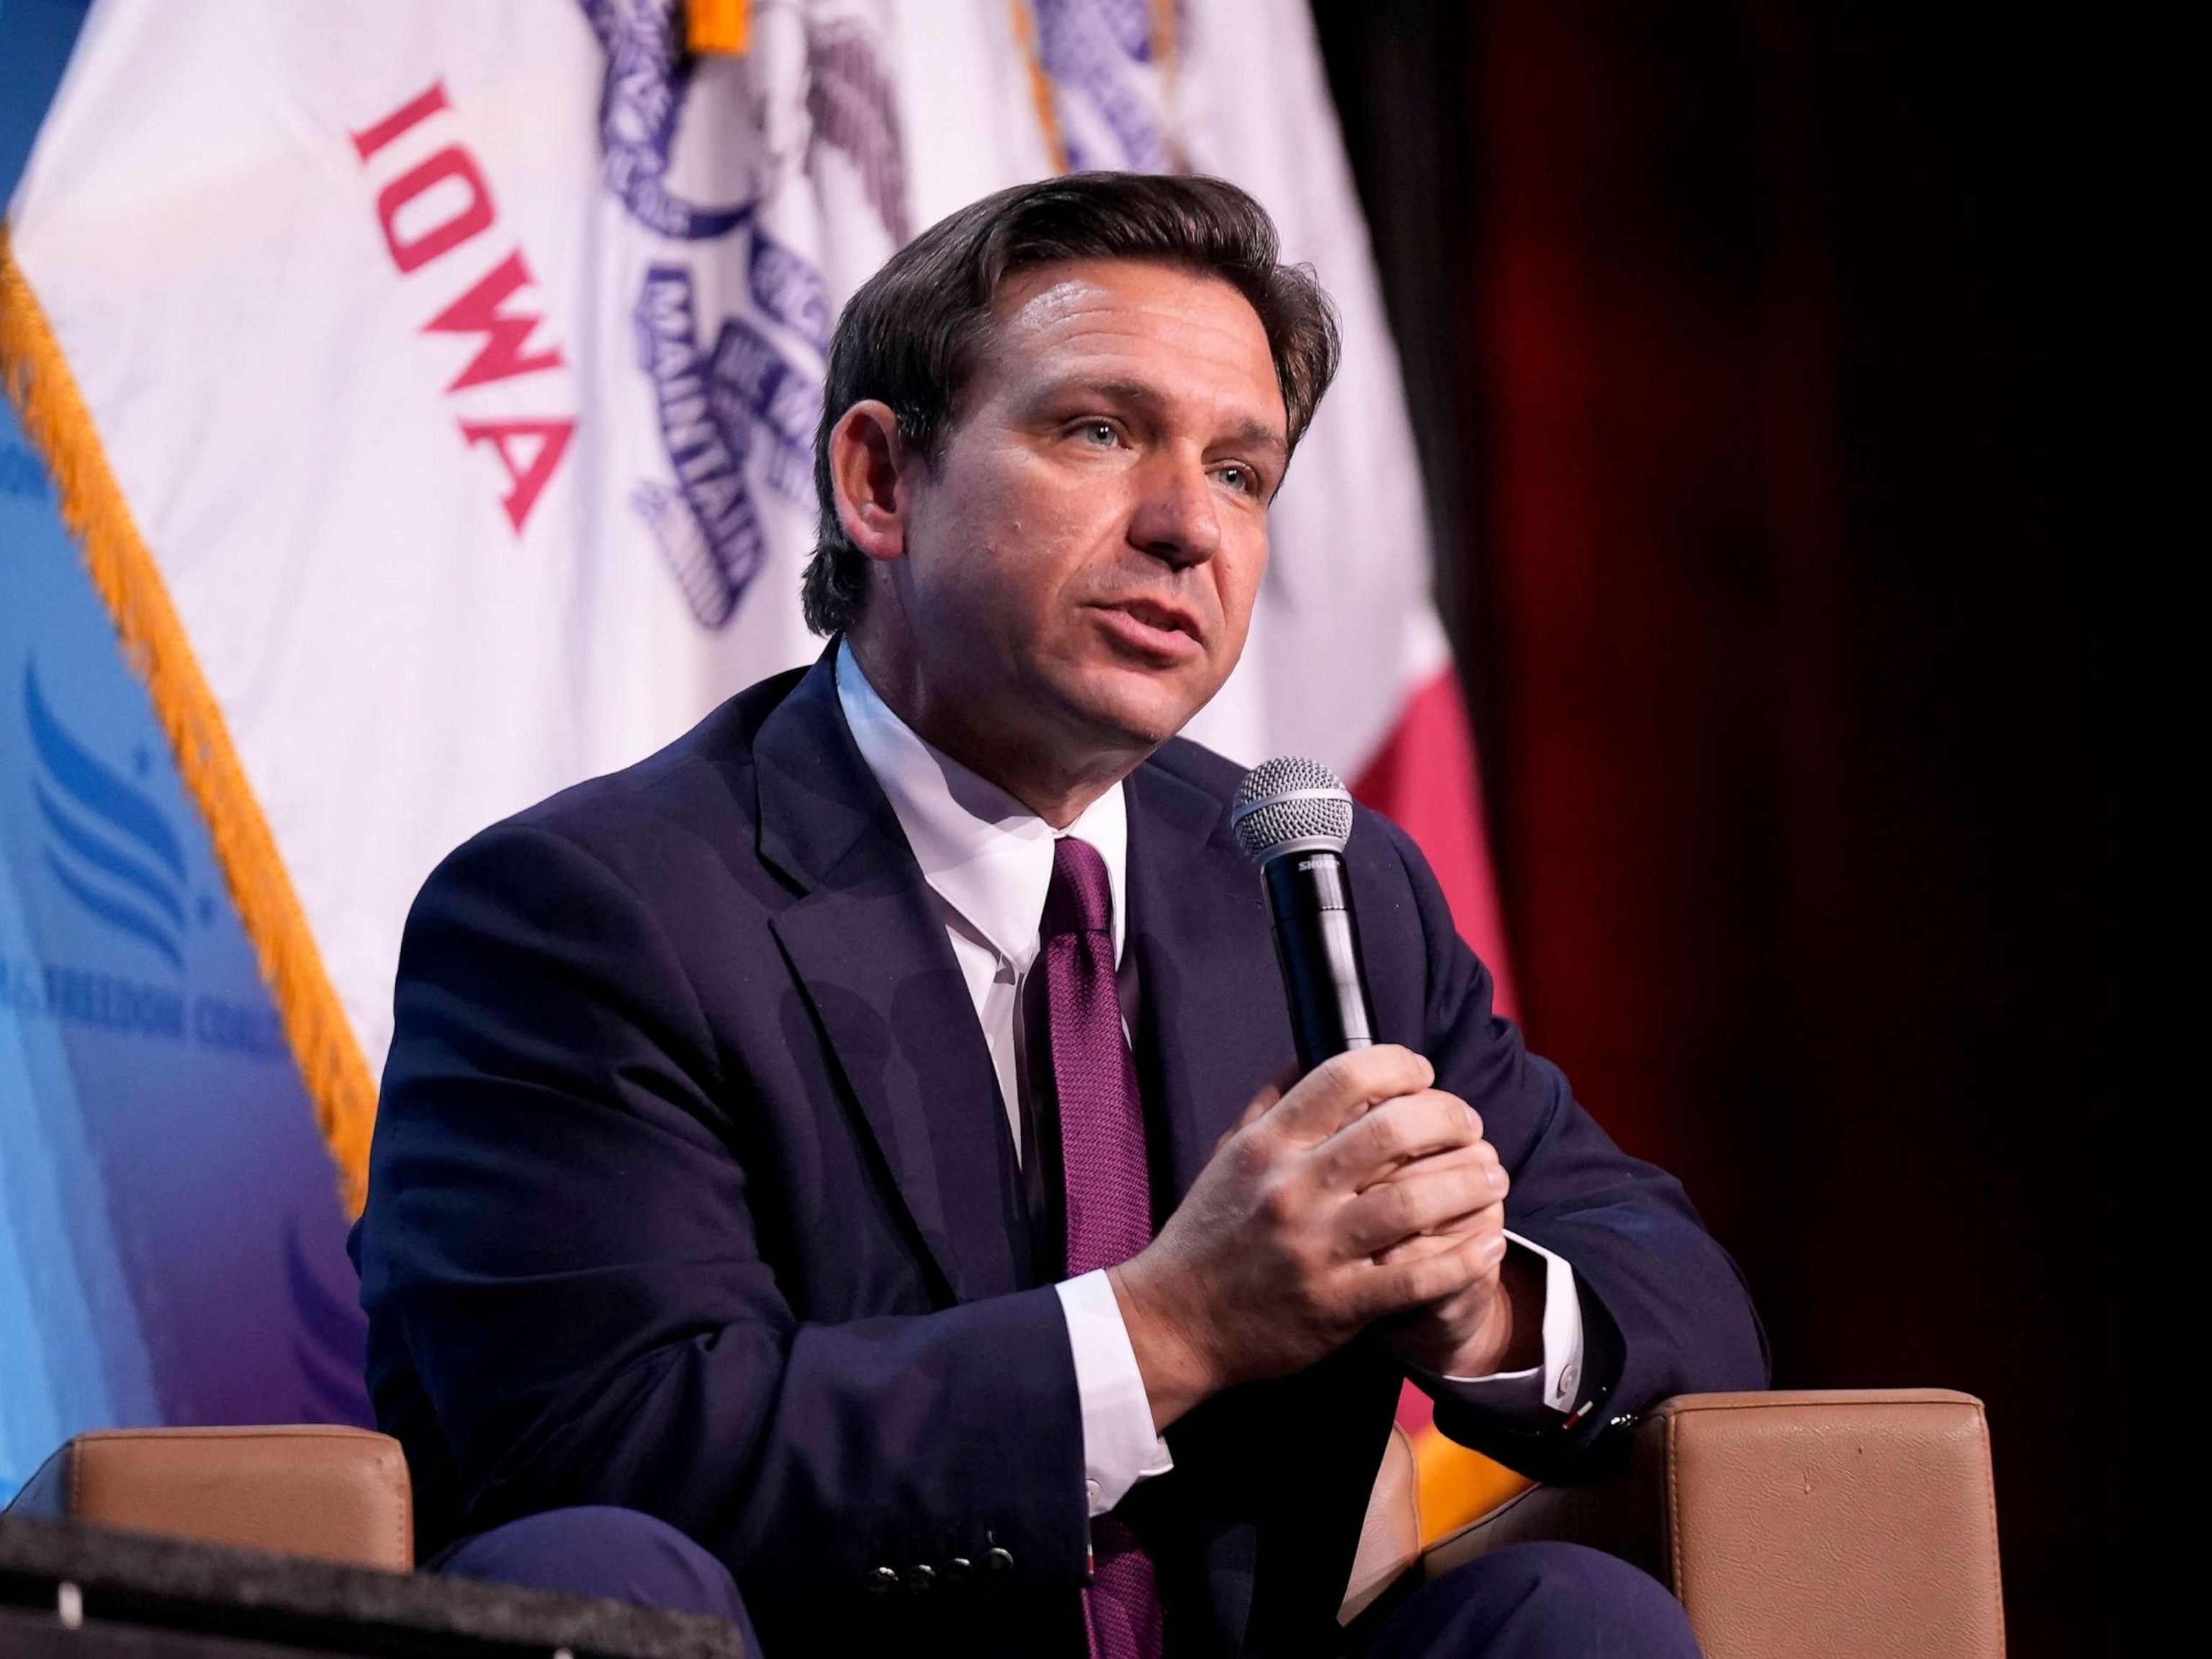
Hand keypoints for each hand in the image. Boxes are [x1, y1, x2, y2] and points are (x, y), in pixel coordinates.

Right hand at [1107, 1045, 1504, 1430]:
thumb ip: (1270, 1105)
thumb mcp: (1227, 1156)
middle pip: (1394, 1130)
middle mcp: (1292, 1189)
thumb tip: (1310, 1056)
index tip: (1424, 1075)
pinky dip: (1464, 1258)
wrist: (1174, 1323)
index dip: (1400, 1065)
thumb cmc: (1208, 1235)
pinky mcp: (1336, 1305)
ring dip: (1470, 1185)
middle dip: (1451, 1119)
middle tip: (1471, 1127)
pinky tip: (1488, 1243)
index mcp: (1267, 1146)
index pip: (1344, 1076)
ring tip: (1493, 1179)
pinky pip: (1417, 1278)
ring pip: (1415, 1202)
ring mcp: (1315, 1249)